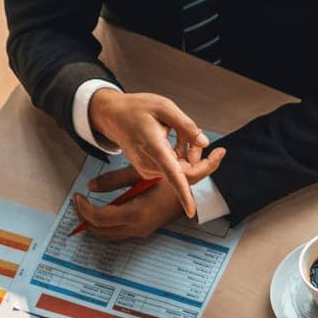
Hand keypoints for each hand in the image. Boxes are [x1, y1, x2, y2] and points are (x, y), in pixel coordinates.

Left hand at [70, 148, 226, 241]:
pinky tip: (102, 210)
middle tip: (78, 201)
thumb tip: (91, 186)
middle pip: (100, 231)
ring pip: (107, 235)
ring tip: (86, 205)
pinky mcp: (143, 230)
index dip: (84, 208)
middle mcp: (137, 227)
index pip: (100, 217)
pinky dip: (105, 224)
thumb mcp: (141, 173)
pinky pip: (117, 233)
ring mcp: (141, 231)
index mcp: (136, 213)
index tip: (77, 196)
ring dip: (93, 223)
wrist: (194, 192)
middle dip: (84, 218)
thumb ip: (114, 180)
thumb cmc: (171, 178)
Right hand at [86, 89, 208, 217]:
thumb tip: (203, 142)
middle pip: (184, 173)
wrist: (113, 116)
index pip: (172, 175)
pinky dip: (179, 156)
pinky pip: (171, 168)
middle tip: (199, 136)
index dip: (183, 194)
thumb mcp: (164, 107)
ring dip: (188, 154)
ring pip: (179, 170)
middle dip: (199, 159)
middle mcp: (149, 163)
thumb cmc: (136, 109)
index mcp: (154, 147)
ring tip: (180, 131)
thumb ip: (186, 125)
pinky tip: (173, 138)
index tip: (191, 211)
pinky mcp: (148, 170)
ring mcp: (148, 169)